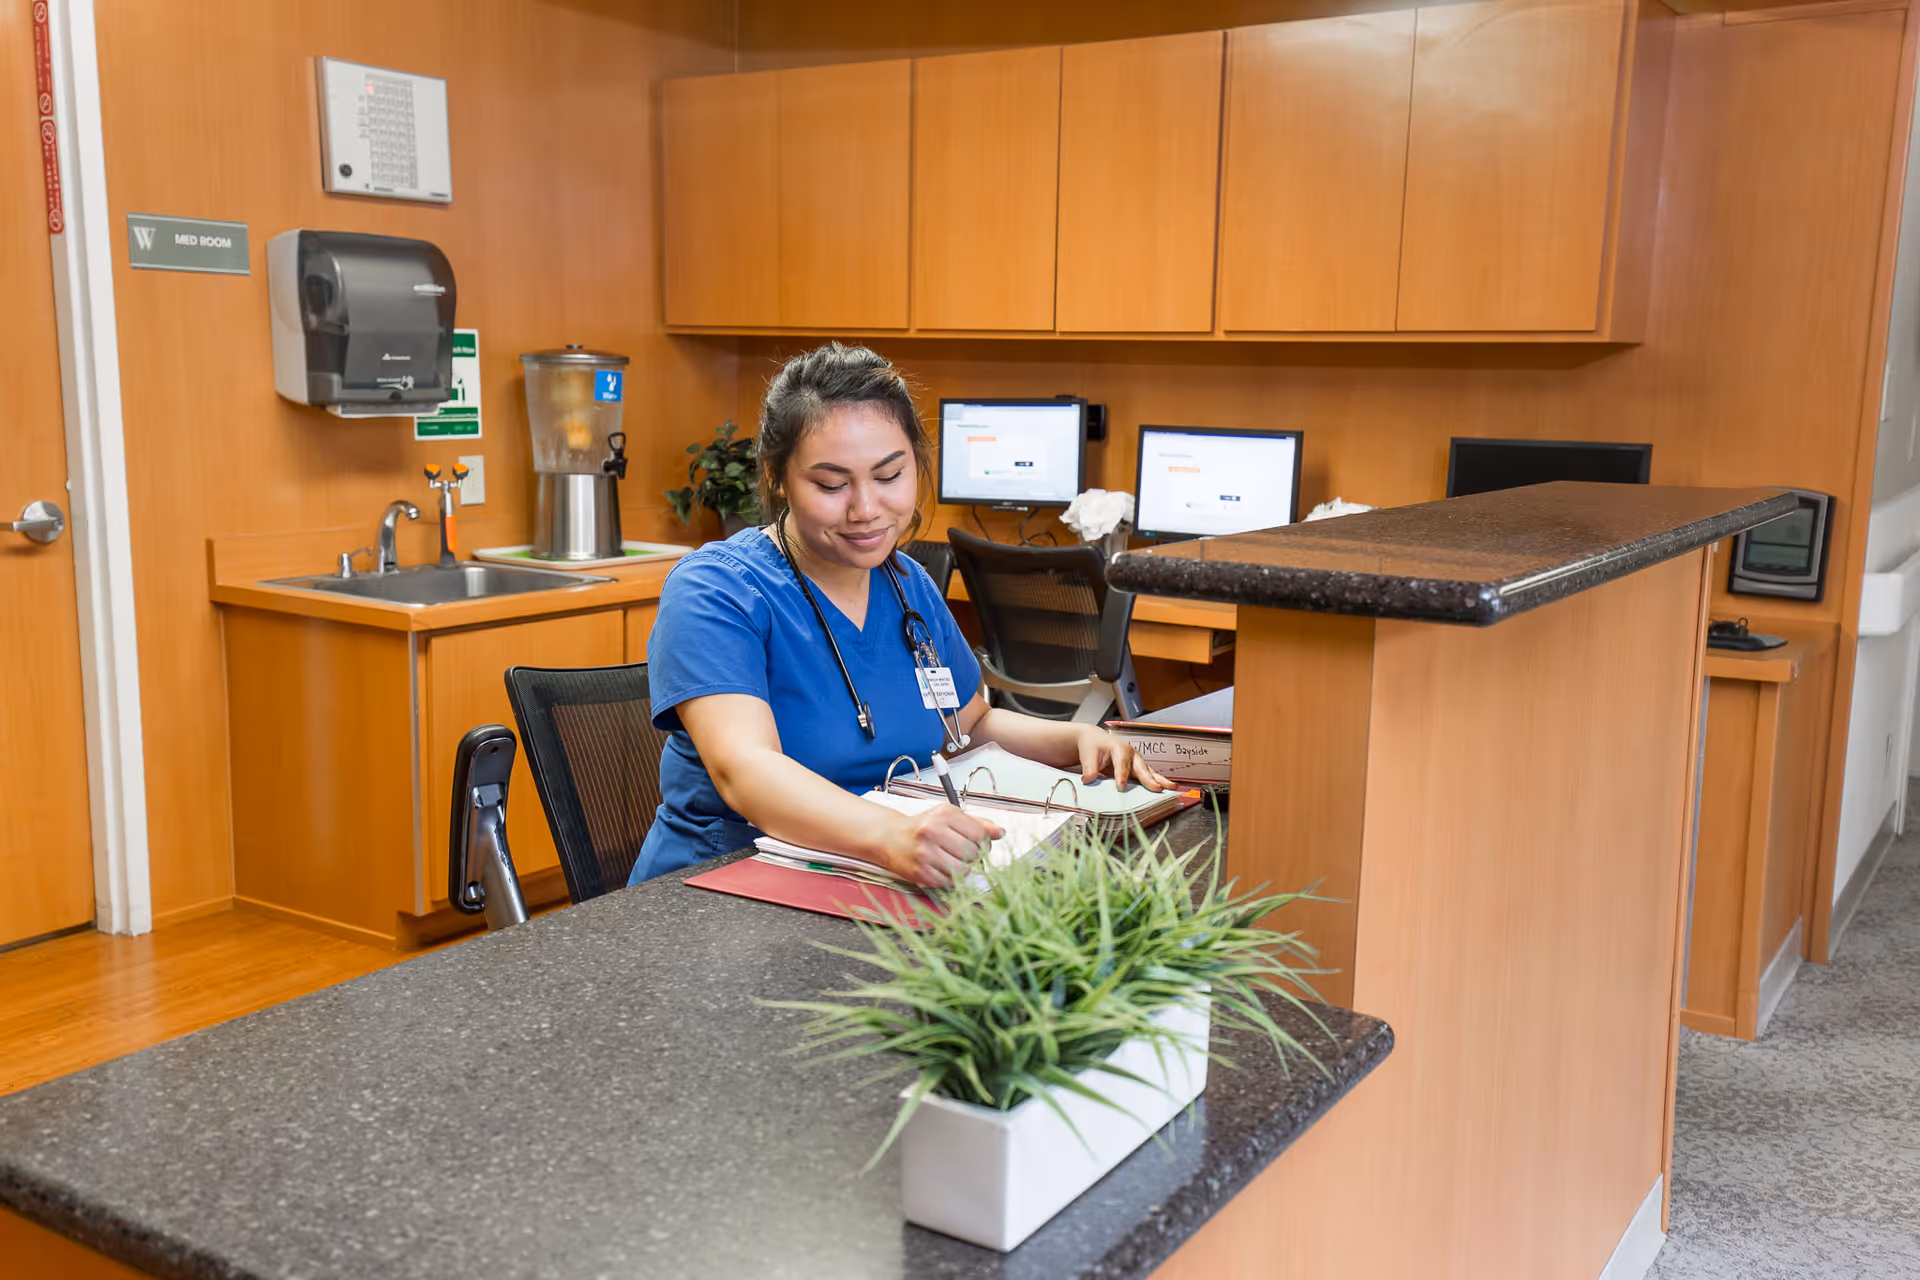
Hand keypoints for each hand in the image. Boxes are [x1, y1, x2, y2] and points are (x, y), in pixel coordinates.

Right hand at [882, 804, 1005, 889]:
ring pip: (962, 870)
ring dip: (962, 869)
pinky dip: (950, 879)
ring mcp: (925, 853)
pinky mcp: (919, 872)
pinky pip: (948, 882)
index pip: (980, 833)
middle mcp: (933, 831)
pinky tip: (941, 868)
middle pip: (972, 853)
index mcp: (944, 814)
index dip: (984, 842)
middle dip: (972, 856)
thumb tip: (1001, 832)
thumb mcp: (949, 817)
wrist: (890, 837)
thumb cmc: (923, 826)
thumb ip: (977, 824)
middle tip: (962, 852)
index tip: (977, 843)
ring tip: (951, 861)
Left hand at [1074, 727, 1171, 791]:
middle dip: (1149, 779)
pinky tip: (1167, 790)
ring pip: (1149, 772)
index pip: (1121, 764)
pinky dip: (1157, 783)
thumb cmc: (1092, 746)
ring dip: (1160, 781)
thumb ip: (1089, 767)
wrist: (1095, 741)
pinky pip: (1148, 777)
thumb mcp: (1088, 754)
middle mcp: (1131, 754)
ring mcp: (1136, 762)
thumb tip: (1089, 779)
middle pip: (1141, 768)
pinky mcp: (1137, 770)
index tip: (1121, 787)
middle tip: (1156, 788)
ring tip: (1172, 788)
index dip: (1121, 776)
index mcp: (1119, 748)